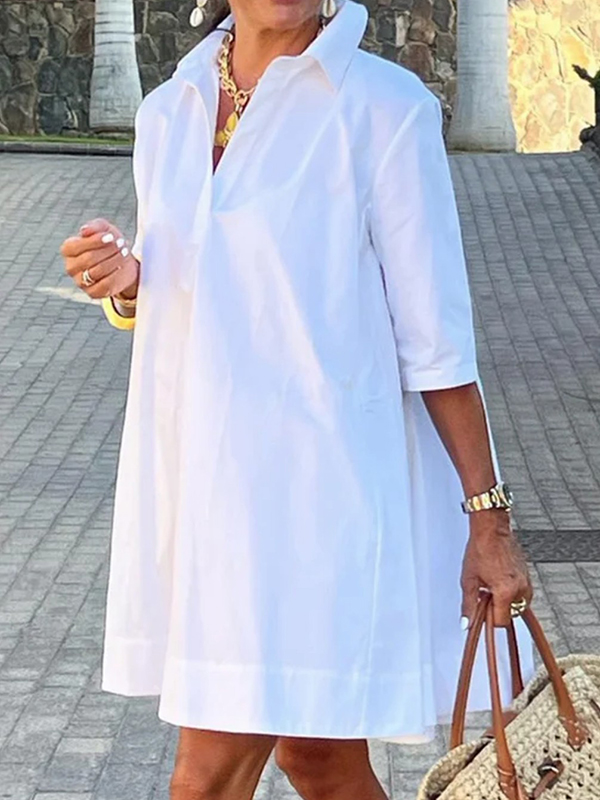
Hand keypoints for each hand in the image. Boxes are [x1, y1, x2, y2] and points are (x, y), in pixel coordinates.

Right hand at [60, 218, 139, 300]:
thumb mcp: (104, 229)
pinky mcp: (93, 293)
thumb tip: (84, 230)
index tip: (111, 236)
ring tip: (124, 253)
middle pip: (88, 259)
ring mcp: (80, 282)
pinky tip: (122, 266)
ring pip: (97, 271)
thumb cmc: (108, 244)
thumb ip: (94, 226)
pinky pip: (105, 285)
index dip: (94, 241)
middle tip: (121, 244)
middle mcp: (71, 267)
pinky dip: (116, 275)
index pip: (75, 246)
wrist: (123, 262)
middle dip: (108, 250)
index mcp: (68, 250)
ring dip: (114, 260)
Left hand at [460, 510, 532, 627]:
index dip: (489, 619)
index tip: (482, 612)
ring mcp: (526, 582)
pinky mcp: (528, 575)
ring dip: (505, 602)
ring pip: (518, 605)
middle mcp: (520, 588)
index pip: (501, 621)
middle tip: (485, 596)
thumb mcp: (469, 580)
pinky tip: (499, 581)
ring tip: (492, 587)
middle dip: (498, 610)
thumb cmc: (481, 549)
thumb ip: (469, 604)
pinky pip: (522, 593)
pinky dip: (511, 592)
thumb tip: (467, 623)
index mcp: (506, 591)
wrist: (491, 530)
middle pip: (511, 614)